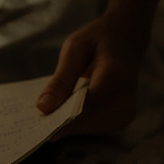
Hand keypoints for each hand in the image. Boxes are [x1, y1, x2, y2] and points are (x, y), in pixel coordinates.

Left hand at [36, 10, 149, 135]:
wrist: (127, 37)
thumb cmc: (99, 38)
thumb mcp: (74, 48)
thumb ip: (60, 79)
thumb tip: (42, 108)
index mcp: (115, 77)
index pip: (85, 107)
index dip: (60, 119)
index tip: (37, 124)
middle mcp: (125, 100)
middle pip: (86, 121)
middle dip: (60, 121)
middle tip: (37, 117)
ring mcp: (127, 112)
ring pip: (88, 127)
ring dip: (68, 122)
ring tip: (49, 111)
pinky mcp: (123, 118)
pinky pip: (94, 125)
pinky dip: (78, 119)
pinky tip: (64, 109)